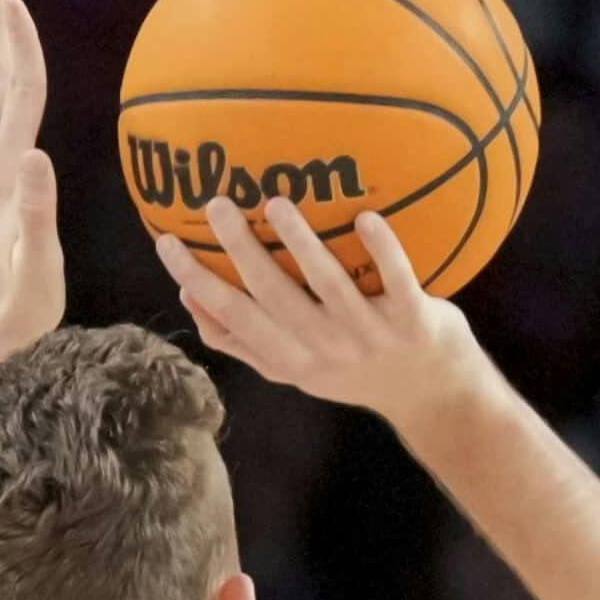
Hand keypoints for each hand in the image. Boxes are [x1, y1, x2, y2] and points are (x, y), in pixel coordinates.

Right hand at [163, 196, 489, 418]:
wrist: (433, 395)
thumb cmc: (353, 369)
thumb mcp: (293, 369)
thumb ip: (244, 341)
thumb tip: (190, 299)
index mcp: (290, 359)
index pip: (232, 318)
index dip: (196, 281)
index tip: (166, 241)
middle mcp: (326, 349)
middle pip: (273, 298)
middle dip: (241, 252)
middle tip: (216, 204)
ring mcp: (370, 336)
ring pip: (330, 286)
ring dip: (301, 245)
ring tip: (276, 204)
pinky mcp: (415, 322)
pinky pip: (398, 281)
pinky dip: (384, 251)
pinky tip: (367, 216)